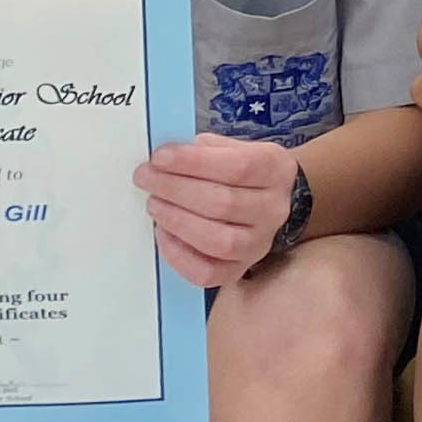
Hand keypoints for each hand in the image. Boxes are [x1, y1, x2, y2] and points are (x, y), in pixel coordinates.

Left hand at [134, 132, 299, 285]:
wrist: (260, 200)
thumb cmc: (238, 173)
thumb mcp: (231, 148)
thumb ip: (203, 149)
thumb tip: (165, 159)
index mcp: (276, 170)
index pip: (238, 167)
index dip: (194, 163)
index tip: (160, 157)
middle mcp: (273, 209)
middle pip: (224, 204)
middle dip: (175, 189)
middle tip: (145, 178)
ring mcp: (259, 243)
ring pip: (219, 241)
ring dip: (177, 221)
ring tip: (154, 204)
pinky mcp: (239, 269)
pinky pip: (207, 273)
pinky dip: (178, 255)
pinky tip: (163, 233)